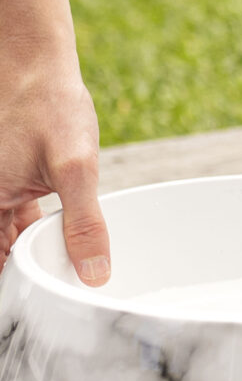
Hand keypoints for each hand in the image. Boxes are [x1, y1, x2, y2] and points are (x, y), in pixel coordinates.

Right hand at [0, 46, 109, 284]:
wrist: (39, 66)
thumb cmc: (50, 108)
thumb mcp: (76, 167)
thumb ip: (84, 223)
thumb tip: (94, 274)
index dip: (17, 289)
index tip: (38, 314)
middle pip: (2, 256)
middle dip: (26, 278)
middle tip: (62, 304)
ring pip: (9, 242)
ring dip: (31, 259)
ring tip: (64, 287)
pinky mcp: (10, 187)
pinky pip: (17, 223)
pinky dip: (36, 237)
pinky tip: (62, 252)